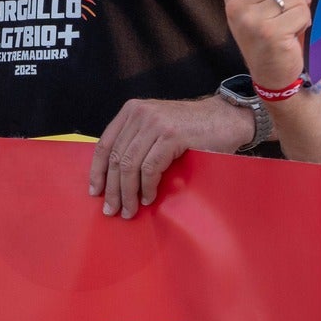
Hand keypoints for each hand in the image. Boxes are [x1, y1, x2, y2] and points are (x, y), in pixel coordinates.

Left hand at [89, 96, 251, 219]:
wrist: (225, 119)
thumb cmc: (192, 129)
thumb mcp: (157, 127)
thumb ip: (137, 141)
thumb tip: (114, 176)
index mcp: (132, 110)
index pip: (105, 144)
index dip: (97, 170)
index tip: (95, 191)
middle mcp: (140, 114)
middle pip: (117, 158)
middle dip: (112, 188)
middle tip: (111, 209)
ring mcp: (156, 124)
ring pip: (130, 166)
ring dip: (127, 193)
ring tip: (129, 210)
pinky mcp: (171, 136)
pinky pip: (150, 168)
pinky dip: (147, 187)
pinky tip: (148, 198)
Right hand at [221, 0, 310, 92]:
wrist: (270, 75)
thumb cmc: (268, 35)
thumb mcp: (256, 8)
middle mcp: (236, 6)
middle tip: (294, 5)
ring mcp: (251, 20)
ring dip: (300, 8)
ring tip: (290, 24)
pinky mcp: (270, 33)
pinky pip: (301, 12)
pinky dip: (304, 21)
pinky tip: (293, 34)